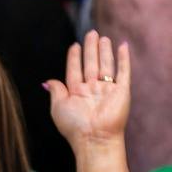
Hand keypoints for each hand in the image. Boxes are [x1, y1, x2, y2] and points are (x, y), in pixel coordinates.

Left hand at [45, 32, 130, 149]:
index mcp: (76, 93)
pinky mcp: (122, 92)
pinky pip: (123, 72)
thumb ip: (55, 91)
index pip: (74, 70)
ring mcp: (107, 90)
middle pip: (91, 64)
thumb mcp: (58, 107)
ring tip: (102, 38)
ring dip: (104, 51)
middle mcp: (92, 90)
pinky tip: (122, 46)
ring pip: (105, 65)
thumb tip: (47, 81)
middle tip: (91, 33)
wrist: (94, 139)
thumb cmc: (74, 126)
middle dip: (90, 49)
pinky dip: (123, 59)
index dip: (74, 57)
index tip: (74, 46)